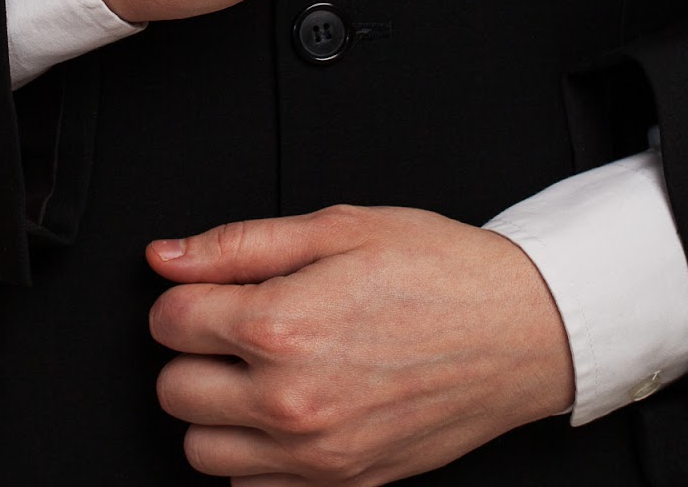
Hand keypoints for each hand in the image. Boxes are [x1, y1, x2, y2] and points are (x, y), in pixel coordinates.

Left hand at [147, 205, 575, 483]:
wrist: (520, 328)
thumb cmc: (438, 271)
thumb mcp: (337, 227)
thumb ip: (239, 244)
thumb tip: (167, 255)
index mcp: (283, 327)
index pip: (169, 322)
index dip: (185, 295)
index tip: (209, 288)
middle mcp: (292, 401)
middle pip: (174, 389)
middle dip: (194, 350)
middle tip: (237, 323)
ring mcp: (317, 454)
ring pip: (203, 451)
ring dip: (216, 410)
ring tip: (259, 369)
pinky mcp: (344, 484)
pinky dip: (256, 453)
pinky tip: (289, 408)